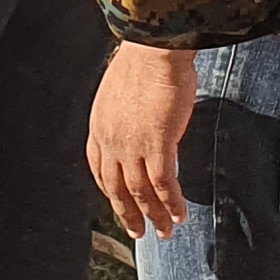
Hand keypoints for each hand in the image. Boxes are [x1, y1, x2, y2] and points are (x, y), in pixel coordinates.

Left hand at [89, 43, 197, 238]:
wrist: (154, 47)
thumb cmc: (146, 58)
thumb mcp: (123, 90)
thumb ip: (127, 113)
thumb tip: (142, 121)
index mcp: (99, 125)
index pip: (99, 168)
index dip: (110, 190)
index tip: (119, 202)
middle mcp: (110, 140)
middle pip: (116, 188)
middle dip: (129, 213)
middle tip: (139, 232)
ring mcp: (132, 145)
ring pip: (140, 192)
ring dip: (154, 215)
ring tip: (165, 232)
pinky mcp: (158, 144)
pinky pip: (164, 184)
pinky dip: (172, 203)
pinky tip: (180, 214)